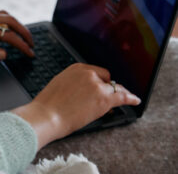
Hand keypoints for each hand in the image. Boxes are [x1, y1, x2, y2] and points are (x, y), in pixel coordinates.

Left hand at [0, 11, 34, 61]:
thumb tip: (5, 54)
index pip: (7, 35)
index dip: (21, 45)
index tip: (30, 53)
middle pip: (9, 20)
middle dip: (24, 31)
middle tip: (32, 43)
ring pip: (3, 14)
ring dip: (16, 24)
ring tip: (23, 36)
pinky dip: (6, 20)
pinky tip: (6, 29)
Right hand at [12, 63, 140, 147]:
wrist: (47, 115)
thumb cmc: (48, 105)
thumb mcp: (59, 85)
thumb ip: (73, 83)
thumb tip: (81, 91)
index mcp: (76, 68)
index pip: (95, 72)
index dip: (100, 82)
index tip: (102, 87)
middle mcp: (88, 73)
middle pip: (106, 79)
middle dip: (108, 88)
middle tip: (107, 98)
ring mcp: (97, 85)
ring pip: (114, 88)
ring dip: (118, 94)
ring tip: (124, 100)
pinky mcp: (104, 98)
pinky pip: (122, 96)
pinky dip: (130, 98)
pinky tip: (135, 100)